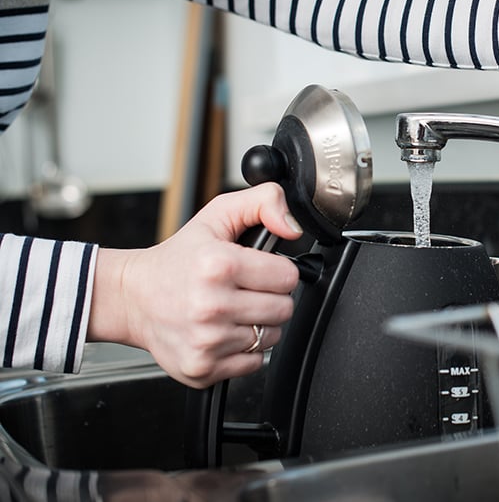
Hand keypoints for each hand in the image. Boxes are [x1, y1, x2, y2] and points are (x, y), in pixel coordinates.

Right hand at [88, 183, 303, 387]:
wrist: (132, 298)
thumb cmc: (178, 259)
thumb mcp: (218, 215)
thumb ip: (263, 202)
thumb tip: (294, 227)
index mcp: (219, 265)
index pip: (288, 277)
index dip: (278, 271)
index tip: (260, 270)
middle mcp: (211, 306)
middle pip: (283, 309)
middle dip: (270, 298)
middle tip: (245, 290)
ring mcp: (206, 341)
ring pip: (271, 337)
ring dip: (258, 324)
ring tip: (232, 310)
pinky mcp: (202, 368)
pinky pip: (254, 362)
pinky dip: (244, 349)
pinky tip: (223, 332)